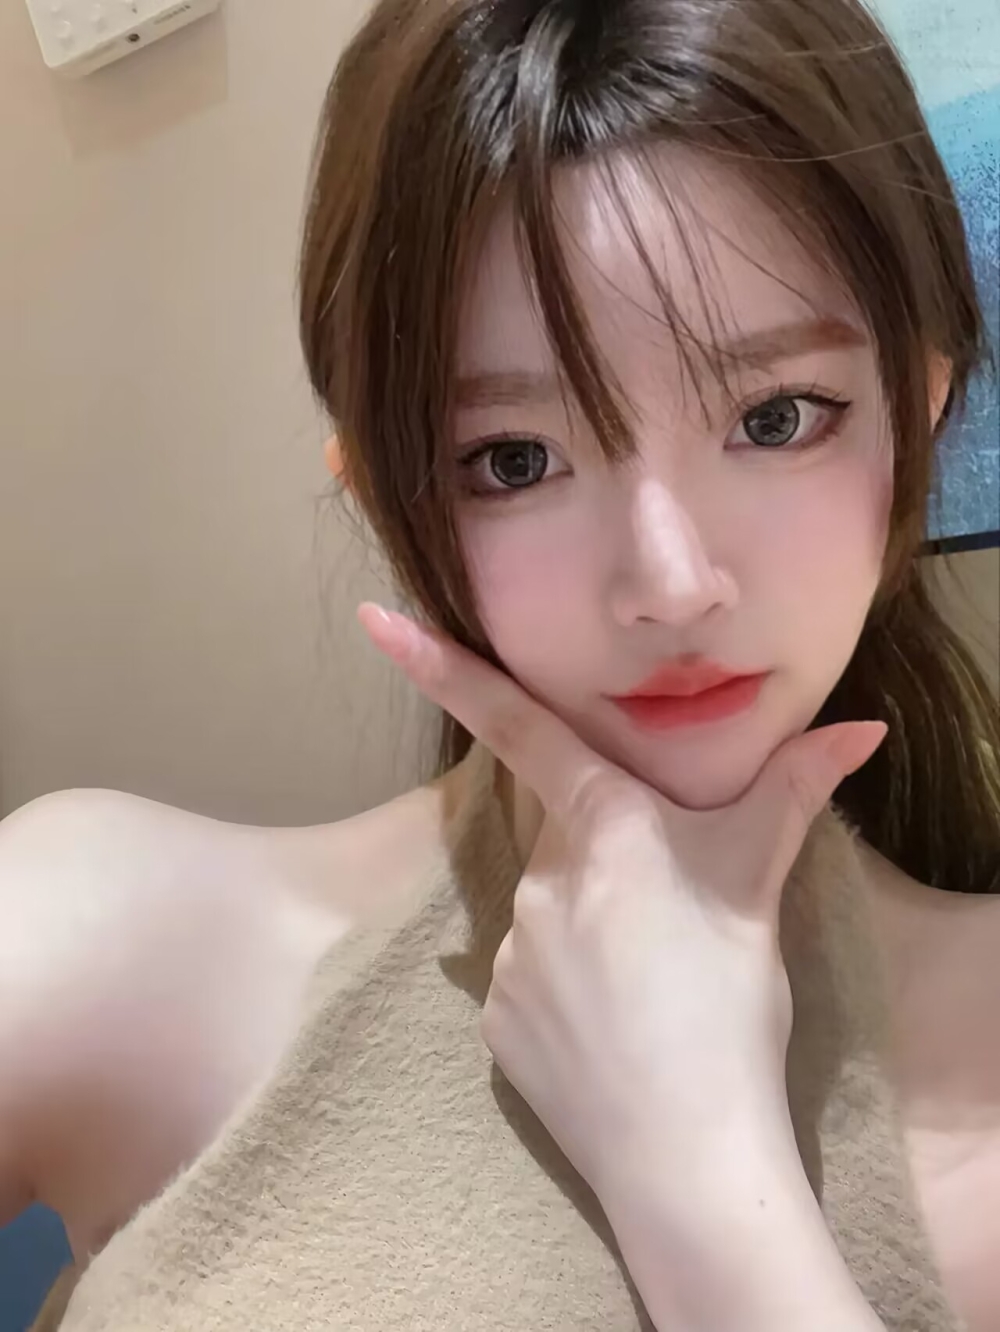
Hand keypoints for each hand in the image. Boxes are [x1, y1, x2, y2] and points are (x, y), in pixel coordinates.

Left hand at [358, 604, 885, 1218]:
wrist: (688, 1155)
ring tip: (650, 989)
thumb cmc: (730, 1005)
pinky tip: (610, 1030)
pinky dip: (564, 991)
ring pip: (550, 914)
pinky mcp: (491, 1019)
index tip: (378, 623)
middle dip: (613, 862)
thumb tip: (864, 729)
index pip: (519, 730)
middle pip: (569, 841)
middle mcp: (540, 881)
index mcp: (606, 831)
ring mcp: (506, 954)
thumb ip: (792, 795)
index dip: (446, 672)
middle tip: (673, 921)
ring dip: (592, 931)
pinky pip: (527, 980)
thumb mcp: (762, 890)